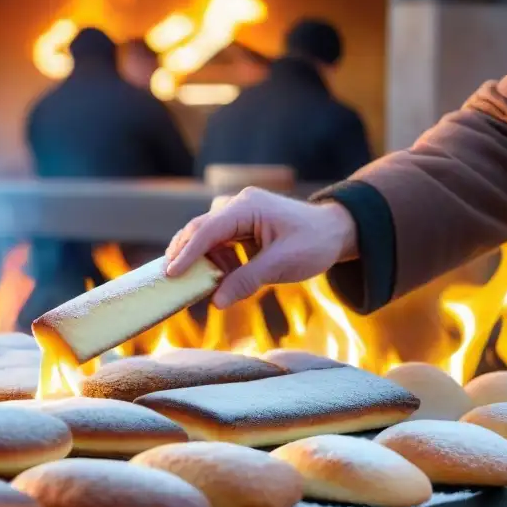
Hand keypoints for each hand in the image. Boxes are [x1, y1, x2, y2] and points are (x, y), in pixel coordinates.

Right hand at [165, 187, 357, 308]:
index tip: (171, 274)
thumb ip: (247, 281)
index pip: (207, 230)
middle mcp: (238, 205)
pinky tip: (222, 278)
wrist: (337, 231)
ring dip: (202, 261)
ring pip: (206, 236)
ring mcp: (239, 213)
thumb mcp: (282, 265)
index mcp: (247, 207)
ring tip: (203, 285)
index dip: (187, 253)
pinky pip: (219, 242)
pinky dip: (216, 261)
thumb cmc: (314, 243)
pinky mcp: (241, 225)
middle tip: (170, 279)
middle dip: (184, 255)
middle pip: (199, 229)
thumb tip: (217, 301)